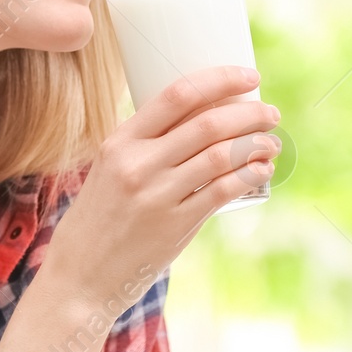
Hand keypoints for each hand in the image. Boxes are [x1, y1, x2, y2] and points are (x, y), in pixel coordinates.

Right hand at [44, 65, 281, 310]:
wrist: (79, 275)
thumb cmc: (99, 218)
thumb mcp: (110, 169)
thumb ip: (147, 145)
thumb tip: (204, 121)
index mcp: (119, 141)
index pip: (177, 94)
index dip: (220, 79)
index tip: (249, 75)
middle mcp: (137, 163)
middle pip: (207, 123)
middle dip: (249, 113)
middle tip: (270, 112)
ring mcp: (157, 195)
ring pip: (221, 156)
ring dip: (256, 145)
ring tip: (272, 143)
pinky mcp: (174, 225)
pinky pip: (222, 191)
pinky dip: (249, 176)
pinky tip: (261, 171)